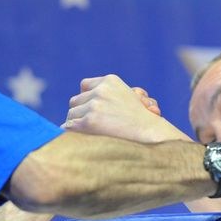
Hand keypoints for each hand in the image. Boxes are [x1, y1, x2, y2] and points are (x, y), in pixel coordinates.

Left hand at [63, 74, 187, 142]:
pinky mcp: (88, 122)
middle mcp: (100, 91)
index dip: (86, 98)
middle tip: (88, 125)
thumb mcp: (132, 99)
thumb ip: (111, 97)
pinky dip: (71, 133)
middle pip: (75, 101)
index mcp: (110, 81)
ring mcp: (94, 106)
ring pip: (71, 114)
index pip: (85, 86)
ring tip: (88, 134)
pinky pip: (69, 126)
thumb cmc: (145, 123)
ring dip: (77, 124)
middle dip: (80, 112)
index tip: (90, 109)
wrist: (152, 136)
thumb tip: (91, 106)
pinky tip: (78, 139)